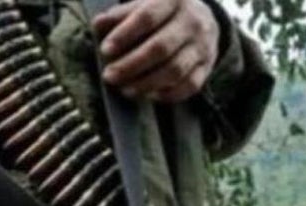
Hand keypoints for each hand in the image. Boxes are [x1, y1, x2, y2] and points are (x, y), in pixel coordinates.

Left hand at [93, 0, 219, 102]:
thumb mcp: (142, 5)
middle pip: (160, 48)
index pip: (146, 18)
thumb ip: (119, 16)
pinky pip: (189, 86)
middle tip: (110, 76)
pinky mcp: (207, 66)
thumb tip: (97, 26)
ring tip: (125, 89)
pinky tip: (149, 95)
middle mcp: (192, 21)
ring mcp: (202, 46)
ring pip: (174, 70)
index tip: (105, 50)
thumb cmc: (163, 14)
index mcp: (172, 0)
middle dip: (131, 66)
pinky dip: (167, 94)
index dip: (124, 35)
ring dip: (146, 84)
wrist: (203, 18)